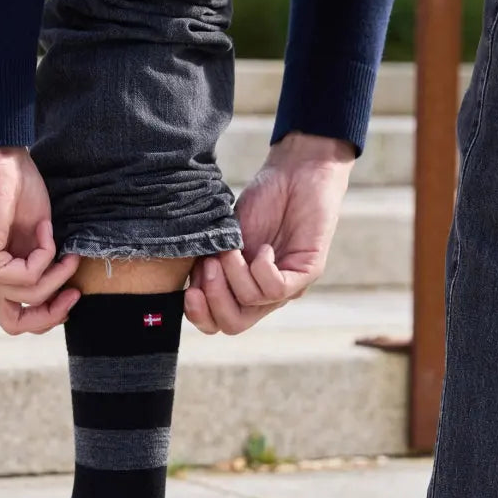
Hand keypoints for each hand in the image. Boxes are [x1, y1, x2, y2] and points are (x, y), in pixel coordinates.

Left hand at [0, 147, 80, 334]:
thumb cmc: (15, 189)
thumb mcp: (34, 242)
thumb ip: (38, 272)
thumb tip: (61, 298)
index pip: (14, 319)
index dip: (47, 316)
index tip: (72, 294)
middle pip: (15, 324)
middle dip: (52, 312)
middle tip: (75, 291)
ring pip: (29, 295)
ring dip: (55, 270)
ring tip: (60, 242)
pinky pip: (27, 276)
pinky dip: (45, 253)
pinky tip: (44, 228)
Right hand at [184, 132, 353, 334]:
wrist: (297, 172)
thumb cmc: (263, 202)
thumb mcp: (226, 236)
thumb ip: (208, 262)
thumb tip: (191, 286)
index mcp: (242, 289)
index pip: (218, 323)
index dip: (200, 315)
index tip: (189, 291)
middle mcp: (264, 295)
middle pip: (233, 325)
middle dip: (215, 298)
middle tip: (212, 266)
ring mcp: (287, 287)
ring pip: (251, 303)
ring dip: (235, 273)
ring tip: (233, 247)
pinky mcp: (307, 272)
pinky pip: (276, 288)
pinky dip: (262, 267)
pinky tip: (263, 247)